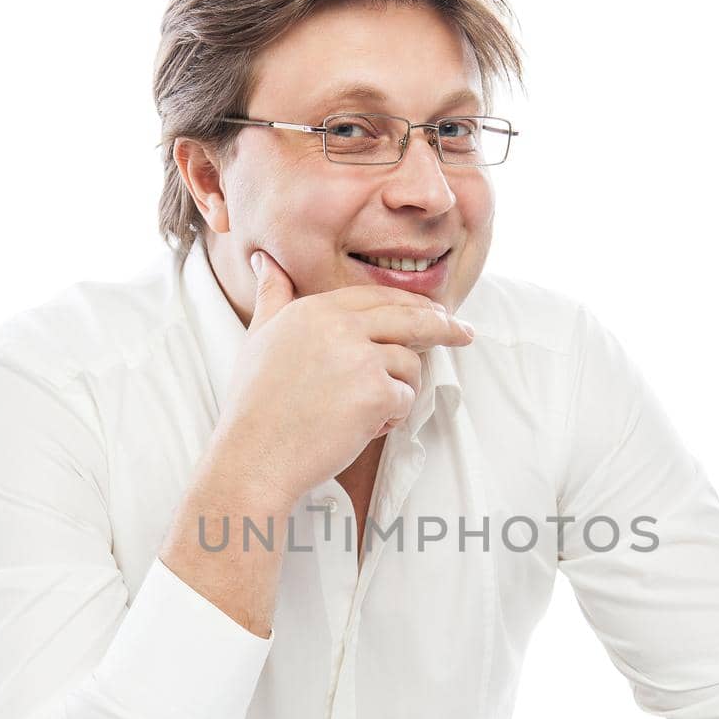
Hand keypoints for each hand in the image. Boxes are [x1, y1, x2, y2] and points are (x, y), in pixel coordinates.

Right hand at [215, 248, 474, 504]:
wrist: (253, 456)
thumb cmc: (254, 406)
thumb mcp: (259, 338)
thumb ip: (273, 297)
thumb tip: (268, 262)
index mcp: (316, 309)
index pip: (377, 297)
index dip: (410, 304)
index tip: (435, 312)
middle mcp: (339, 325)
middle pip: (409, 317)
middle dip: (443, 326)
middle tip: (464, 334)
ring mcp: (359, 357)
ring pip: (409, 364)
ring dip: (399, 391)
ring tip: (367, 413)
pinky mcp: (375, 392)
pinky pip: (405, 399)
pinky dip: (390, 418)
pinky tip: (361, 430)